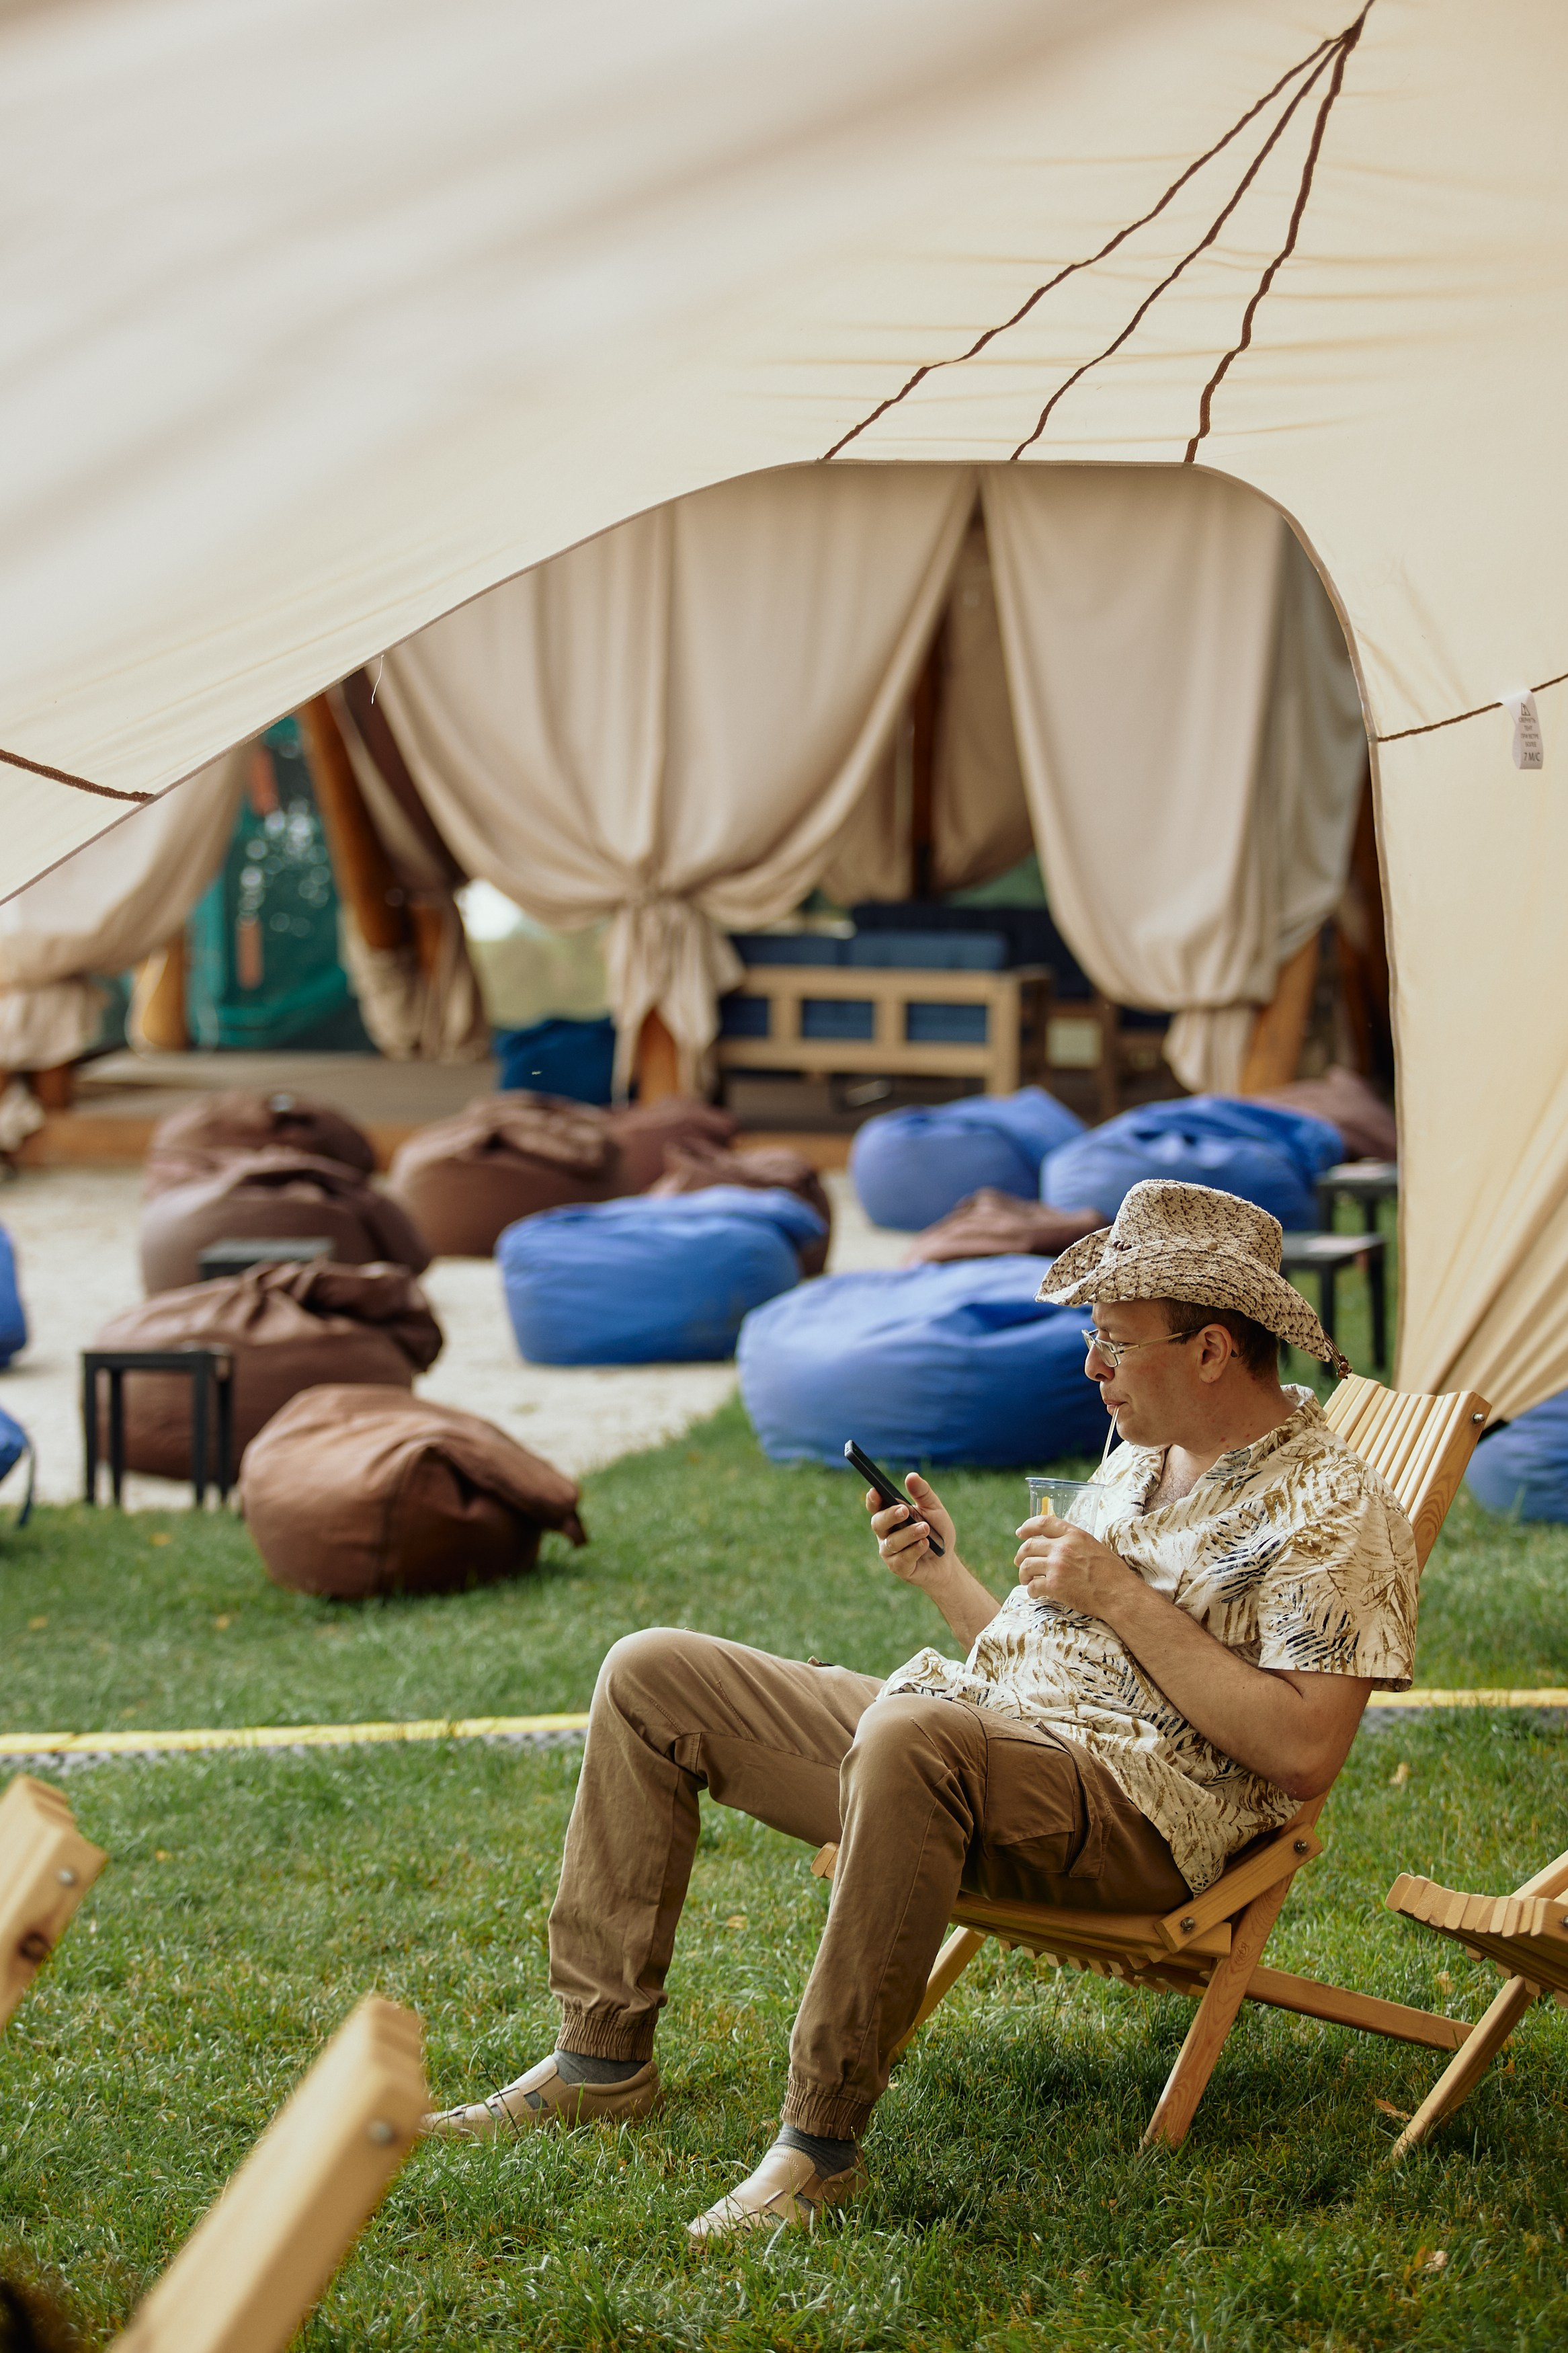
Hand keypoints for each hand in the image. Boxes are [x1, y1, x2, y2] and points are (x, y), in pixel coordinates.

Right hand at [867, 1472, 954, 1583]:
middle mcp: (886, 1533)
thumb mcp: (934, 1509)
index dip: (872, 1499)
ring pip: (892, 1542)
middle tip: (905, 1510)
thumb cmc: (937, 1532)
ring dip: (909, 1534)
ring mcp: (890, 1552)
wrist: (947, 1562)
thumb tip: (911, 1476)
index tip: (875, 1491)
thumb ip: (923, 1493)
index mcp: (891, 1516)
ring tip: (925, 1528)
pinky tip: (925, 1544)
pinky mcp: (898, 1567)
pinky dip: (915, 1550)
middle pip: (878, 1523)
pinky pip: (902, 1559)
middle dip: (890, 1516)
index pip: (876, 1506)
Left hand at [1014, 1514, 1128, 1618]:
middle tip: (1019, 1562)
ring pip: (1026, 1565)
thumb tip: (1061, 1545)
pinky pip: (1032, 1585)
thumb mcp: (1095, 1547)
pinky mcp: (1054, 1585)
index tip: (1020, 1532)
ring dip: (1023, 1574)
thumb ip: (1076, 1543)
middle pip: (1029, 1545)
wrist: (1119, 1596)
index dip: (1028, 1526)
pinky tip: (1034, 1593)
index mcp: (1075, 1535)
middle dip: (1020, 1554)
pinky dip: (1030, 1590)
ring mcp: (1057, 1566)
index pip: (1044, 1522)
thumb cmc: (1113, 1574)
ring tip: (1026, 1580)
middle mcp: (1063, 1547)